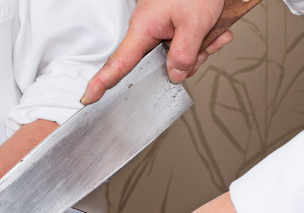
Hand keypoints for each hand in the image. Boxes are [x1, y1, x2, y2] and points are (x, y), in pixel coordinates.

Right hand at [81, 0, 232, 104]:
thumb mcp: (195, 23)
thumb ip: (184, 54)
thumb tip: (175, 76)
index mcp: (143, 28)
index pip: (118, 63)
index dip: (102, 82)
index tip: (88, 98)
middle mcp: (149, 30)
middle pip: (160, 65)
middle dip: (186, 62)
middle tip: (203, 49)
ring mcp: (161, 28)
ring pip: (178, 56)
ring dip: (200, 49)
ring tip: (211, 33)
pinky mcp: (173, 25)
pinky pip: (188, 44)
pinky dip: (205, 40)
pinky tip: (214, 30)